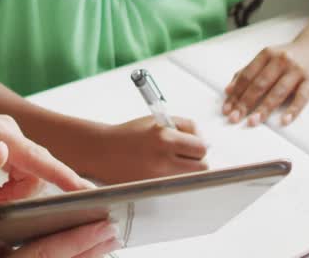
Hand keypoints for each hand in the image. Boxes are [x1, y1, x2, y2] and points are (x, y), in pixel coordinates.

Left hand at [0, 115, 92, 209]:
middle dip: (19, 196)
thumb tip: (4, 152)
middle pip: (36, 172)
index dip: (64, 176)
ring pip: (27, 176)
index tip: (87, 192)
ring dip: (8, 194)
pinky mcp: (2, 146)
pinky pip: (17, 174)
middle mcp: (7, 131)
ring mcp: (6, 138)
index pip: (40, 158)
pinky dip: (3, 188)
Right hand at [88, 116, 207, 183]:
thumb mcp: (156, 121)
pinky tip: (162, 171)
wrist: (102, 150)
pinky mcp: (153, 189)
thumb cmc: (129, 134)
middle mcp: (162, 158)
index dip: (198, 144)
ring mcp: (158, 177)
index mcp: (163, 136)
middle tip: (184, 154)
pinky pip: (177, 187)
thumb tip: (206, 143)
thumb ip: (184, 127)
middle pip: (202, 166)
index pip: (201, 146)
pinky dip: (175, 180)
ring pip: (192, 179)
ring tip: (172, 163)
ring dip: (188, 172)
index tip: (192, 144)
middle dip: (196, 160)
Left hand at [223, 39, 308, 125]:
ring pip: (278, 92)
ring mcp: (297, 70)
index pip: (247, 76)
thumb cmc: (287, 56)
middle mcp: (281, 60)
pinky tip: (284, 121)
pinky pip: (302, 97)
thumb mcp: (267, 57)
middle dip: (245, 102)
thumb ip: (248, 71)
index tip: (226, 109)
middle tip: (234, 118)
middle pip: (260, 84)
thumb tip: (228, 90)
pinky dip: (293, 110)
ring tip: (252, 121)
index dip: (235, 93)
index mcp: (267, 54)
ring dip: (264, 108)